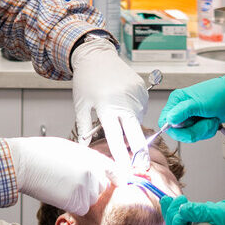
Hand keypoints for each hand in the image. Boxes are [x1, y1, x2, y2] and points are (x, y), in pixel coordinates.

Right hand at [8, 137, 114, 214]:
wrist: (24, 164)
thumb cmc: (42, 153)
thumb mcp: (71, 149)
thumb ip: (88, 159)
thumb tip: (98, 168)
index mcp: (94, 157)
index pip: (115, 171)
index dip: (116, 178)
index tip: (115, 183)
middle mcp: (94, 172)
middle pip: (103, 187)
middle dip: (92, 187)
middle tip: (73, 182)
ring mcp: (86, 187)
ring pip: (93, 199)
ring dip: (83, 197)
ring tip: (64, 186)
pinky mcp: (76, 201)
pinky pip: (82, 208)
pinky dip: (74, 206)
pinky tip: (60, 195)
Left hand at [71, 36, 148, 169]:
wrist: (97, 55)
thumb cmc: (86, 79)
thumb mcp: (81, 105)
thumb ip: (85, 128)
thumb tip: (86, 147)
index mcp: (107, 107)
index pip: (116, 137)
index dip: (121, 156)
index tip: (125, 169)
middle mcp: (125, 102)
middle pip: (135, 133)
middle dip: (139, 152)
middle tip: (141, 166)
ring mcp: (136, 95)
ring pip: (137, 121)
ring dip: (130, 126)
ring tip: (117, 116)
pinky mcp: (142, 89)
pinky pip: (141, 109)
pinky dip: (133, 113)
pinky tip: (123, 105)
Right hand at [158, 75, 224, 142]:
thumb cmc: (221, 94)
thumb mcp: (200, 103)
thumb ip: (183, 111)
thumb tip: (169, 119)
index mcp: (177, 101)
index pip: (164, 121)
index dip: (174, 129)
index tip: (187, 128)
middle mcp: (182, 109)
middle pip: (179, 131)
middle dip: (195, 129)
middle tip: (205, 119)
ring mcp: (191, 117)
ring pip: (191, 134)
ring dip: (204, 129)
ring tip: (211, 117)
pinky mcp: (199, 123)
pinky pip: (199, 134)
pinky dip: (208, 130)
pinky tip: (213, 120)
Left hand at [161, 195, 224, 224]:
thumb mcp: (224, 213)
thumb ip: (203, 212)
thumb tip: (183, 210)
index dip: (175, 222)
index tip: (181, 207)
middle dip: (172, 215)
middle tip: (173, 200)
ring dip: (176, 212)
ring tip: (175, 199)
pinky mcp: (210, 223)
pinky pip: (191, 219)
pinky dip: (184, 210)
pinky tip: (183, 202)